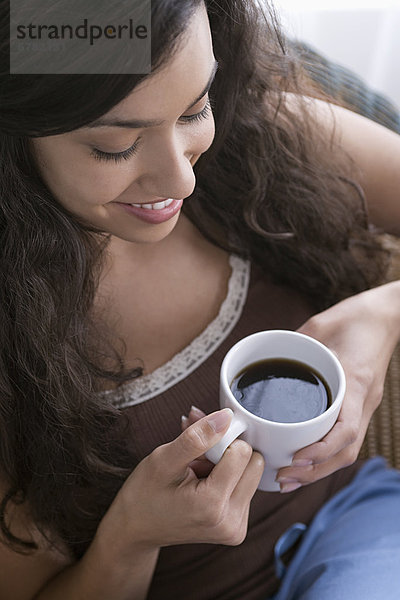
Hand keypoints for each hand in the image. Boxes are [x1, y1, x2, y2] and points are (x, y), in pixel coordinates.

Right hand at [98, 409, 263, 554]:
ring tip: (198, 474)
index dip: (221, 441)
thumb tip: (227, 417)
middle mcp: (231, 522)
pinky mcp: (237, 528)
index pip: (243, 453)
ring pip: (252, 473)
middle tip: (199, 460)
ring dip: (227, 465)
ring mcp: (236, 528)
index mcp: (213, 506)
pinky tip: (204, 482)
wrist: (136, 528)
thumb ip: (196, 437)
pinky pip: (246, 486)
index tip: (199, 448)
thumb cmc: (145, 493)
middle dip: (228, 452)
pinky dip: (227, 477)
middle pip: (254, 463)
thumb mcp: (164, 459)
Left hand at [276, 281, 399, 491]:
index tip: (295, 458)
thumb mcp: (319, 326)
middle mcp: (363, 400)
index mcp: (355, 382)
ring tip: (288, 479)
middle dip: (314, 471)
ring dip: (319, 470)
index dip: (321, 450)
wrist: (384, 315)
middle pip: (346, 450)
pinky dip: (325, 454)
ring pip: (347, 449)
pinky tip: (304, 460)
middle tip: (282, 479)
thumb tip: (260, 359)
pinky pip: (345, 437)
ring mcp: (364, 404)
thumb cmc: (354, 316)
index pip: (346, 429)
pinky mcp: (360, 404)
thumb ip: (293, 344)